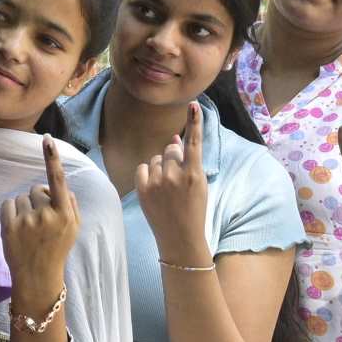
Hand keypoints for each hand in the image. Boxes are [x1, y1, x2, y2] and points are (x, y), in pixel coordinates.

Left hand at [0, 134, 79, 310]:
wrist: (37, 276)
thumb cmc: (56, 249)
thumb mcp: (73, 228)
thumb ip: (69, 203)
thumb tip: (57, 182)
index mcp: (65, 214)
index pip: (58, 180)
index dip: (52, 159)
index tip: (47, 140)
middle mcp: (46, 216)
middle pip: (36, 190)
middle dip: (37, 200)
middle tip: (39, 222)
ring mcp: (26, 221)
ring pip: (21, 198)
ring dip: (23, 208)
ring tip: (28, 229)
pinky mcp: (9, 226)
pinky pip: (8, 205)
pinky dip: (10, 213)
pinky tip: (16, 229)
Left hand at [135, 101, 208, 258]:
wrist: (180, 236)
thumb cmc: (192, 208)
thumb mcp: (198, 185)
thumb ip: (187, 161)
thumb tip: (173, 139)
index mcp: (194, 174)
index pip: (194, 143)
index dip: (194, 122)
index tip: (193, 105)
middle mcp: (176, 175)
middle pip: (170, 150)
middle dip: (173, 159)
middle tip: (177, 181)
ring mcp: (158, 182)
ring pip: (156, 159)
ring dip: (160, 168)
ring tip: (167, 189)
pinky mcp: (143, 189)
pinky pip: (143, 168)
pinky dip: (147, 174)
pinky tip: (154, 189)